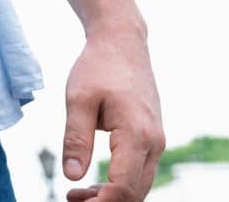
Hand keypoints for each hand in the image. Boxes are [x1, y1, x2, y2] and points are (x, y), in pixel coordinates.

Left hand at [62, 24, 164, 201]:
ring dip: (113, 196)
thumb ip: (75, 138)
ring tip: (77, 194)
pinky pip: (140, 171)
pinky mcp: (152, 138)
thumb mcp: (78, 100)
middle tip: (71, 199)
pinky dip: (120, 184)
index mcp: (136, 134)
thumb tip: (72, 176)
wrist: (122, 43)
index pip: (123, 186)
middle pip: (135, 192)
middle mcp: (154, 143)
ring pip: (140, 185)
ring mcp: (156, 141)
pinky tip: (95, 183)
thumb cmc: (98, 67)